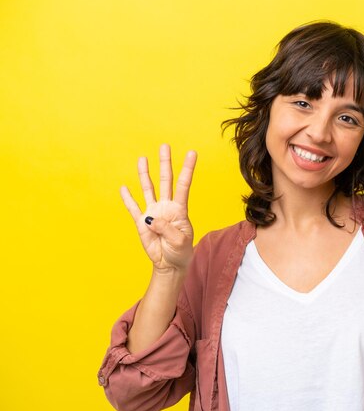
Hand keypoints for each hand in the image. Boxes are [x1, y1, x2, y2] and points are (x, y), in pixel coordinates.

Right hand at [120, 144, 197, 270]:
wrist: (169, 264)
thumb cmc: (180, 251)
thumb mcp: (179, 241)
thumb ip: (167, 229)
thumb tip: (150, 218)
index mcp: (179, 209)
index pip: (184, 185)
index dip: (188, 169)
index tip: (192, 153)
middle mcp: (166, 207)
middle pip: (165, 181)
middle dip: (165, 163)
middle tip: (165, 146)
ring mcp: (153, 213)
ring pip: (148, 189)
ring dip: (145, 174)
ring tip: (143, 159)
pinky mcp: (141, 223)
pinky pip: (133, 208)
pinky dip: (128, 198)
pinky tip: (124, 188)